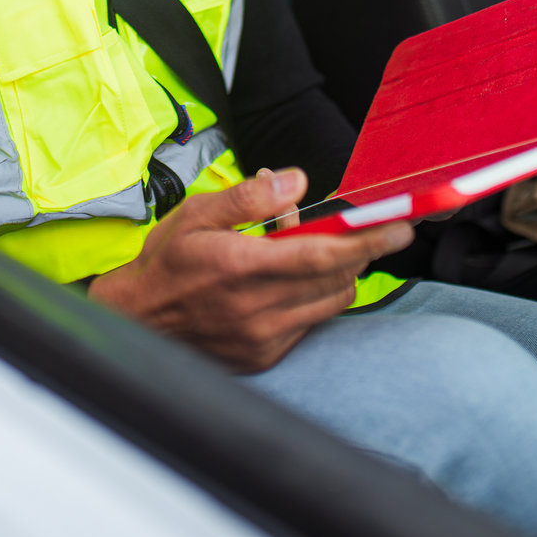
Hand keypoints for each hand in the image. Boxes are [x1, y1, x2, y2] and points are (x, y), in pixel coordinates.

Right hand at [88, 168, 412, 373]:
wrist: (139, 320)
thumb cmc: (167, 262)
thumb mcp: (197, 214)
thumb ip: (248, 198)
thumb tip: (294, 181)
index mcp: (242, 266)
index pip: (323, 254)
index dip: (366, 240)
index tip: (397, 226)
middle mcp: (257, 307)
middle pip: (337, 278)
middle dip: (359, 250)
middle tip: (362, 228)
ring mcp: (263, 337)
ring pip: (331, 301)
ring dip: (337, 273)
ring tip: (312, 250)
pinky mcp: (265, 355)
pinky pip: (311, 322)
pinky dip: (314, 297)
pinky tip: (291, 280)